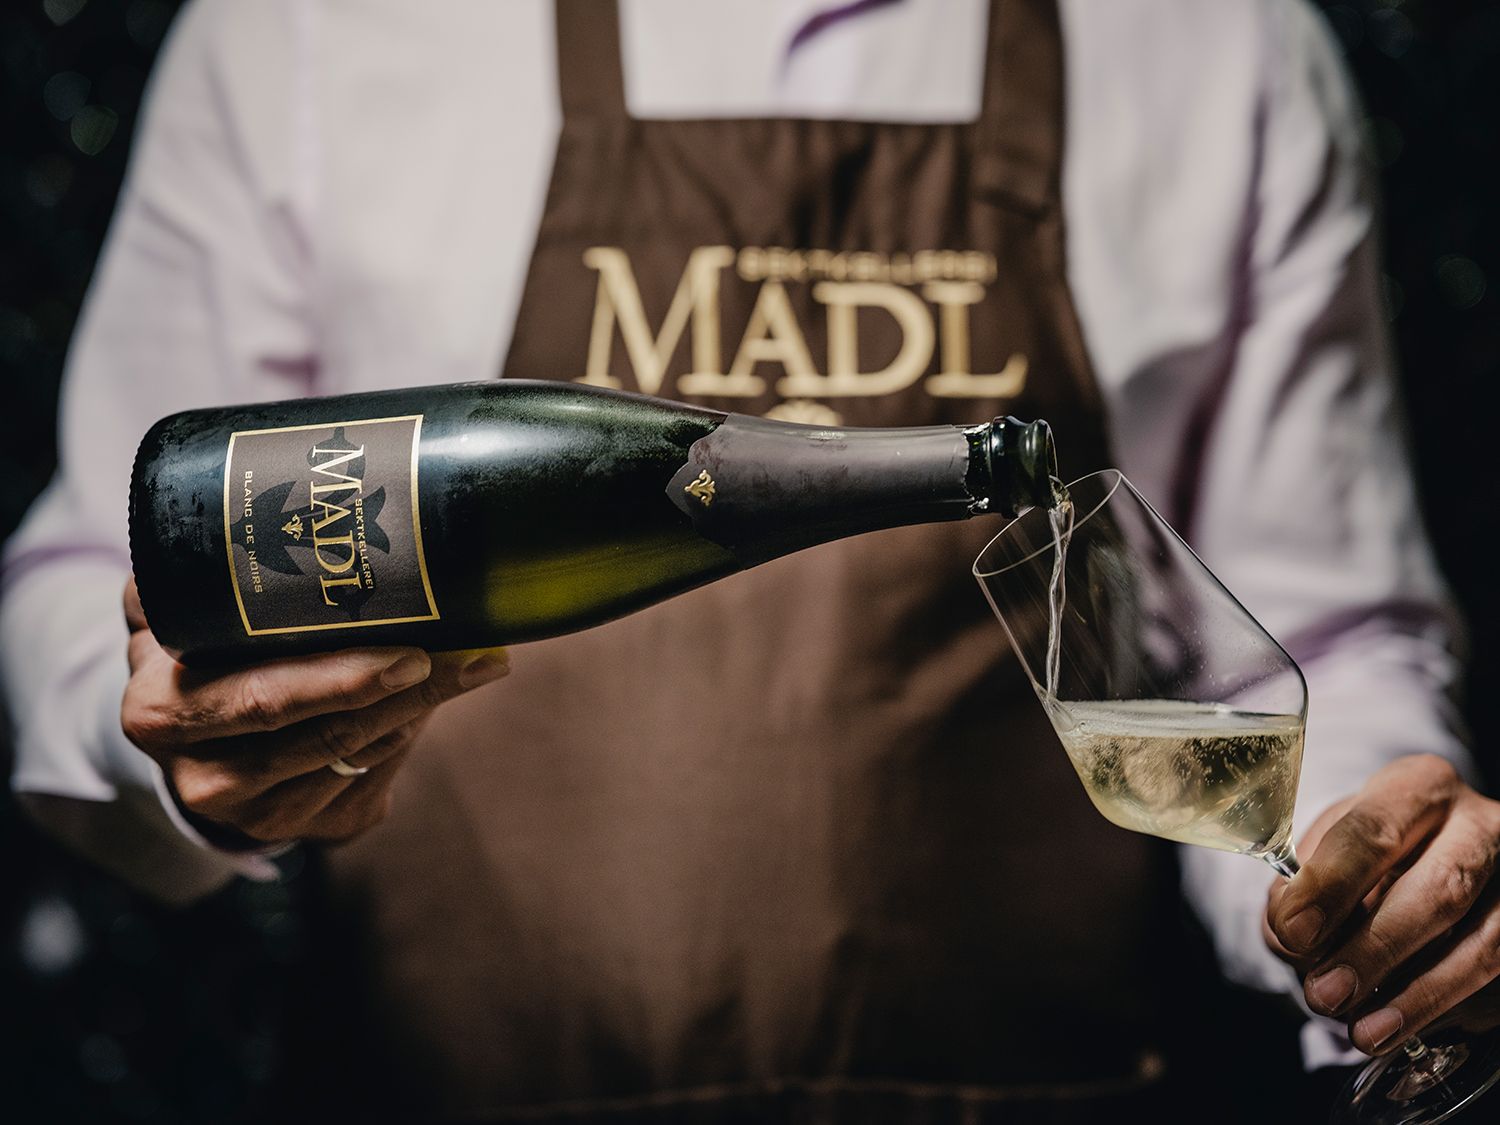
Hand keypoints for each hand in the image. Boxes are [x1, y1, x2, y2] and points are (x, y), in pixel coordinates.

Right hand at [119, 577, 508, 845]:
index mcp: (163, 714)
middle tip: (473, 653)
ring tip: (476, 660)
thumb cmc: (196, 647)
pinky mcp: (312, 831)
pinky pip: (377, 777)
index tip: (412, 648)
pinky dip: (409, 731)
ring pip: (363, 756)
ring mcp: (260, 816)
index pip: (265, 699)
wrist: (188, 734)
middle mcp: (205, 778)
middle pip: (329, 736)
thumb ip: (200, 563)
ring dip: (425, 708)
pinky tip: (434, 695)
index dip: (343, 678)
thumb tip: (275, 504)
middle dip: (410, 693)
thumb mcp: (177, 605)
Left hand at [1264, 754, 1499, 1053]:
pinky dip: (1455, 1009)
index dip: (1333, 886)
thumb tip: (1292, 938)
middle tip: (1325, 994)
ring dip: (1420, 996)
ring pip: (1485, 944)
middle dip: (1378, 948)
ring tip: (1364, 1031)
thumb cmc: (1363, 858)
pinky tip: (1409, 1029)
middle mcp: (1480, 824)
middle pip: (1440, 889)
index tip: (1295, 932)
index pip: (1373, 831)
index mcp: (1418, 788)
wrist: (1423, 860)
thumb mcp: (1321, 856)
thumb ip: (1299, 892)